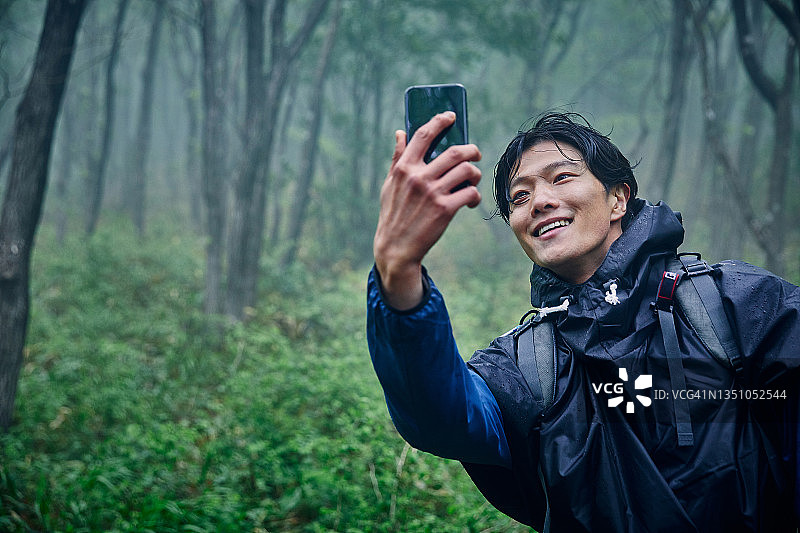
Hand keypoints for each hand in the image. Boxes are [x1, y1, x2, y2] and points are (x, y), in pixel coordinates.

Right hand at [373, 111, 481, 309]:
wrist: (396, 248)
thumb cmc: (393, 214)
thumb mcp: (390, 185)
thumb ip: (398, 158)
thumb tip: (400, 132)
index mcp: (404, 168)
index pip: (424, 135)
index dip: (439, 121)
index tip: (450, 115)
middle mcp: (419, 177)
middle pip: (455, 151)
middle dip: (471, 150)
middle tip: (475, 153)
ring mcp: (433, 193)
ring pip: (468, 171)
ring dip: (475, 174)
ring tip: (473, 180)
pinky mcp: (445, 210)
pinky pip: (470, 192)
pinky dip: (475, 195)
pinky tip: (471, 201)